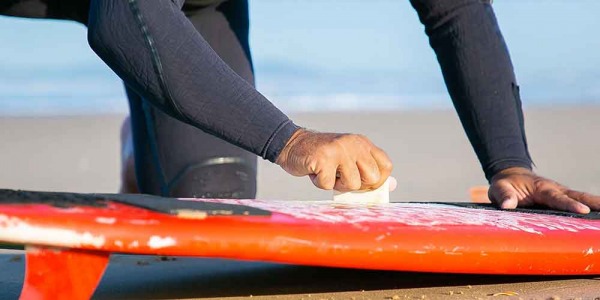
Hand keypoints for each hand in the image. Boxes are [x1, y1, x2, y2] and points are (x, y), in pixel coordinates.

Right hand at [276, 128, 393, 191]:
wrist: (292, 145)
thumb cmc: (323, 158)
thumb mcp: (349, 160)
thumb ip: (368, 171)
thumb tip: (391, 186)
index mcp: (363, 143)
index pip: (386, 166)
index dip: (377, 181)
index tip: (362, 182)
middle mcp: (354, 144)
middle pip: (373, 178)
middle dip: (357, 185)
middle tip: (341, 177)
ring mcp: (339, 150)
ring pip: (352, 184)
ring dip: (336, 185)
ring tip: (326, 172)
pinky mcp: (324, 158)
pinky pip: (329, 185)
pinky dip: (319, 183)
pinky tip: (314, 171)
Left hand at [488, 167, 599, 213]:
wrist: (511, 177)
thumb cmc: (505, 185)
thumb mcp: (499, 188)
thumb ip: (503, 196)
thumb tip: (508, 205)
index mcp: (541, 188)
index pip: (557, 197)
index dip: (569, 204)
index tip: (584, 210)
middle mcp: (555, 190)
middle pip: (577, 196)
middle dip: (593, 202)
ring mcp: (561, 194)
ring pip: (581, 199)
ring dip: (596, 205)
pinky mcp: (562, 199)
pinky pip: (578, 203)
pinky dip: (591, 208)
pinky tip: (598, 218)